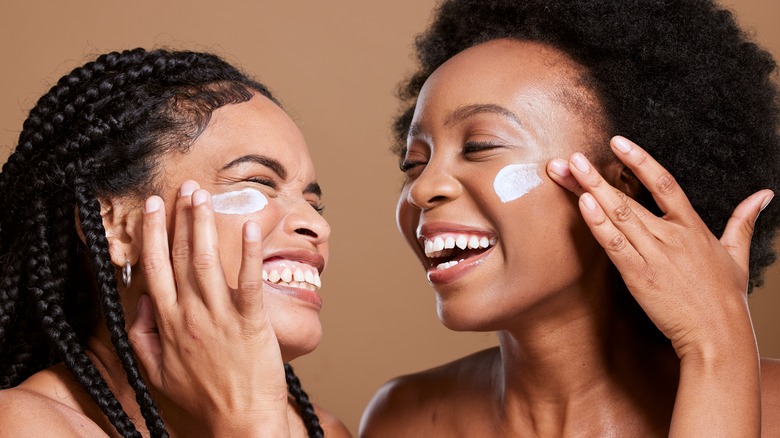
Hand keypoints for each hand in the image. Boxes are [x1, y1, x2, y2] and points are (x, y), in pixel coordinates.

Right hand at [128, 180, 289, 436]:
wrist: (239, 420)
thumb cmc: (202, 396)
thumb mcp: (156, 372)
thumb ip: (142, 336)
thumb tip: (140, 303)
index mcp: (167, 322)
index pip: (155, 268)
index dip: (153, 234)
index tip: (153, 206)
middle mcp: (190, 314)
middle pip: (182, 257)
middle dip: (181, 218)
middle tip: (185, 188)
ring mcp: (221, 316)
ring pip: (208, 262)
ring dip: (204, 226)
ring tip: (204, 196)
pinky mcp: (251, 322)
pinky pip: (249, 282)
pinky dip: (248, 254)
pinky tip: (248, 227)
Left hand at [546, 136, 771, 357]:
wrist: (719, 336)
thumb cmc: (726, 299)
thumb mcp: (738, 255)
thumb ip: (744, 221)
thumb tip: (764, 194)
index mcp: (692, 227)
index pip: (664, 183)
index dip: (640, 160)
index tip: (617, 141)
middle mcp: (671, 236)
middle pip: (627, 197)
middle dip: (595, 177)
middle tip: (570, 157)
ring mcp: (654, 255)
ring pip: (617, 216)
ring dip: (589, 191)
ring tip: (566, 171)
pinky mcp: (640, 276)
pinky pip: (615, 246)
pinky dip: (598, 225)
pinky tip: (582, 205)